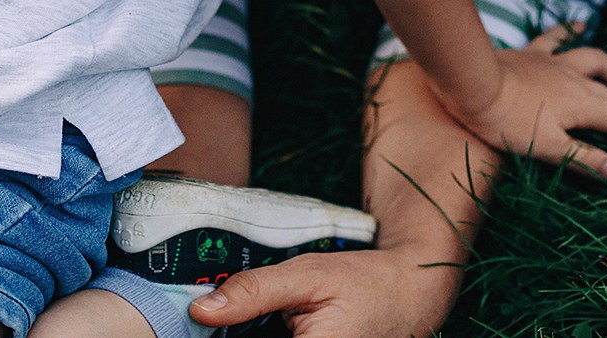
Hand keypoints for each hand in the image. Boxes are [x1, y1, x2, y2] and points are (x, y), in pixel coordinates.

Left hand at [187, 247, 458, 337]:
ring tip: (226, 320)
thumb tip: (199, 310)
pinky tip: (252, 323)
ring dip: (243, 333)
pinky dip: (259, 333)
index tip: (196, 325)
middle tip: (212, 316)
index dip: (217, 337)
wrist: (409, 296)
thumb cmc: (362, 283)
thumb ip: (253, 293)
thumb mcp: (306, 276)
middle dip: (229, 334)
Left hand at [442, 23, 606, 178]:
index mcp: (582, 103)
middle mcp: (575, 78)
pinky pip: (556, 37)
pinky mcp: (533, 53)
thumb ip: (583, 158)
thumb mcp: (548, 148)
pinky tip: (580, 25)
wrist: (477, 85)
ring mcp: (554, 62)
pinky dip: (570, 31)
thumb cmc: (510, 122)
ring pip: (592, 60)